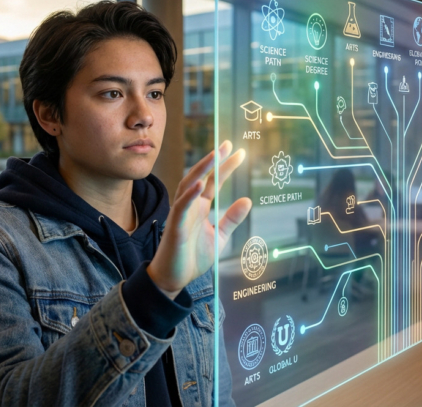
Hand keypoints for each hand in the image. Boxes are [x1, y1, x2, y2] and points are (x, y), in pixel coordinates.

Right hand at [147, 140, 251, 298]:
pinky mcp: (175, 226)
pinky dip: (190, 195)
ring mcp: (181, 214)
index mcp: (201, 208)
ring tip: (214, 157)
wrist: (174, 278)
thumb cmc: (193, 257)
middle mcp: (190, 206)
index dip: (225, 167)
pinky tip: (200, 185)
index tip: (238, 152)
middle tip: (227, 145)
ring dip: (201, 171)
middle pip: (201, 177)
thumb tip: (247, 200)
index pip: (214, 182)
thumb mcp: (219, 237)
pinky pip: (181, 207)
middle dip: (213, 161)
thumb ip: (231, 219)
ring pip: (189, 186)